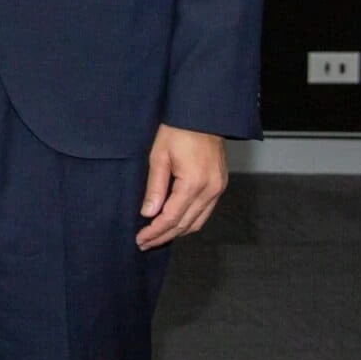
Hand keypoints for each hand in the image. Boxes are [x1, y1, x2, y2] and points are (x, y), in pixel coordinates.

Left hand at [136, 123, 227, 248]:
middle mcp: (210, 190)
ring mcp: (218, 188)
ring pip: (198, 221)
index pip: (172, 218)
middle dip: (164, 236)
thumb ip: (155, 187)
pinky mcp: (220, 185)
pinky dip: (189, 221)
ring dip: (177, 232)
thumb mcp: (158, 156)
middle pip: (186, 224)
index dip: (155, 231)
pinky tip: (175, 223)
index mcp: (193, 183)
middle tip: (145, 244)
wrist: (203, 115)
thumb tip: (148, 213)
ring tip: (157, 237)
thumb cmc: (178, 131)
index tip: (140, 239)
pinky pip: (205, 211)